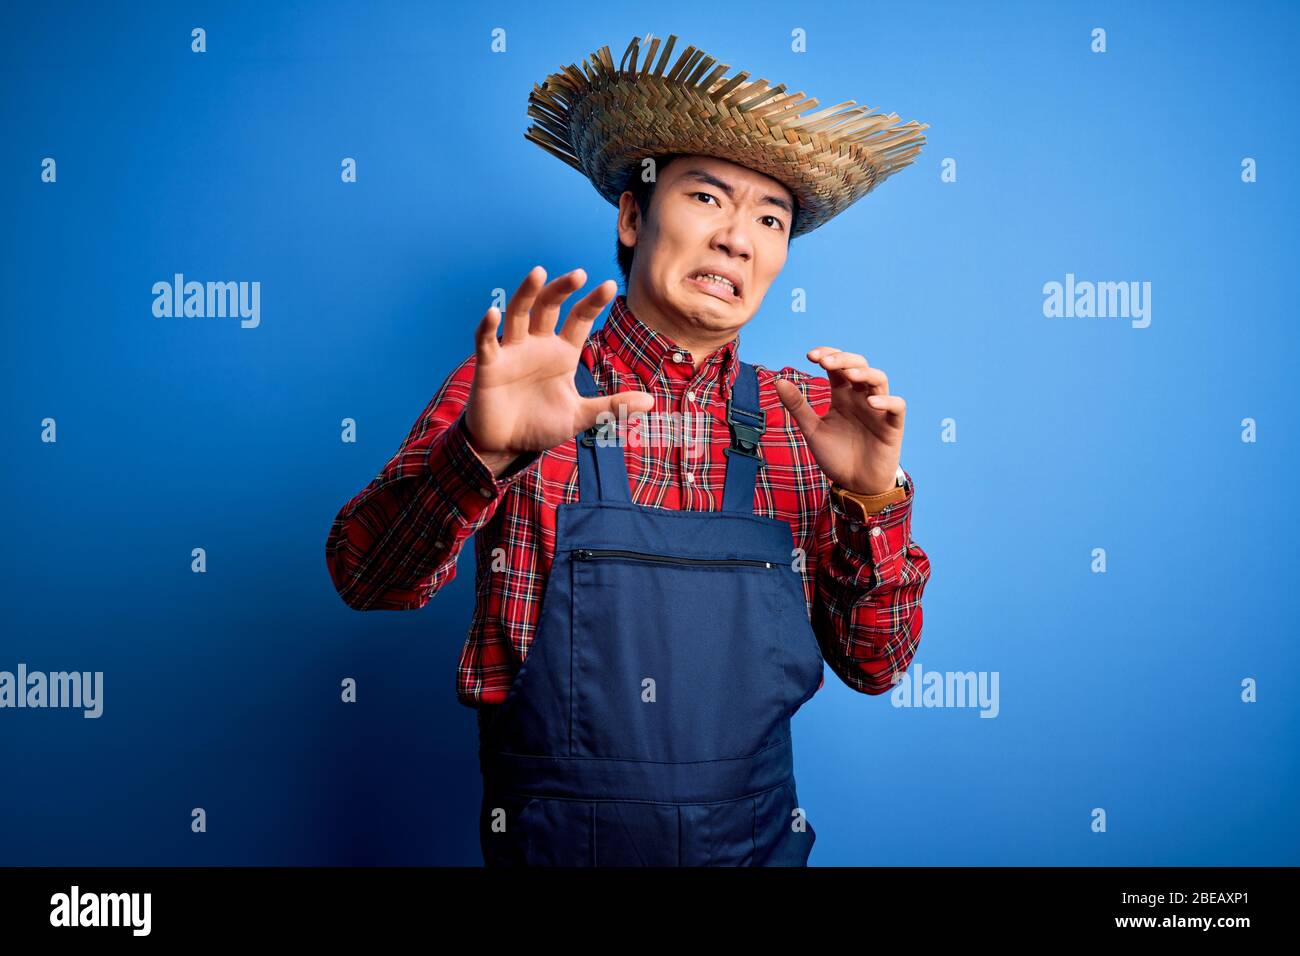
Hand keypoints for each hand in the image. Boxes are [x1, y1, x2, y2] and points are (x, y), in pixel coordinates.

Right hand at [464, 266, 654, 471]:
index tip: (609, 285)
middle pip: (550, 307)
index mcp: (562, 352)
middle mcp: (538, 345)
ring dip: (527, 293)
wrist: (506, 446)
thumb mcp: (581, 416)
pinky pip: (486, 341)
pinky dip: (487, 327)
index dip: (593, 302)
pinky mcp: (489, 365)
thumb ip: (613, 407)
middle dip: (563, 289)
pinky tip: (493, 313)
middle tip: (579, 274)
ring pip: (519, 313)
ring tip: (538, 272)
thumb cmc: (540, 425)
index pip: (579, 319)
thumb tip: (651, 402)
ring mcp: (513, 352)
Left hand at [773, 347, 905, 494]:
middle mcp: (860, 397)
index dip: (827, 354)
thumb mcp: (812, 430)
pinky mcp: (892, 425)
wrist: (854, 485)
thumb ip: (798, 406)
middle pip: (859, 365)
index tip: (810, 356)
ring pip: (879, 379)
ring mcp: (878, 409)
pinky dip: (887, 400)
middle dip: (843, 359)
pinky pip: (897, 406)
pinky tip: (871, 402)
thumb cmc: (835, 455)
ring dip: (865, 373)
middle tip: (824, 362)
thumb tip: (778, 382)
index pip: (837, 365)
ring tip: (849, 375)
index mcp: (842, 395)